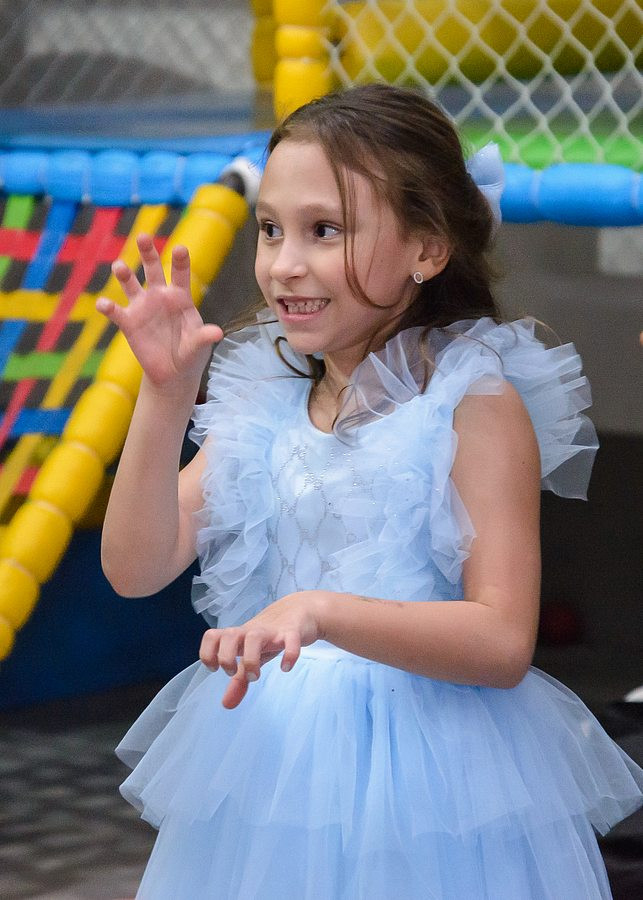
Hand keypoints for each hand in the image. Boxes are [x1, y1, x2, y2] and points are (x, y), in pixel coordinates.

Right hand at [96, 234, 222, 392]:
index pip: (180, 274)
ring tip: (119, 266)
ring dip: (124, 275)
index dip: (180, 261)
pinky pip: (116, 312)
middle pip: (153, 269)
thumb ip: (204, 337)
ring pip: (131, 285)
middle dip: (148, 253)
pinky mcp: (129, 322)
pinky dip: (108, 307)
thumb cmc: (190, 353)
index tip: (180, 249)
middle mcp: (159, 296)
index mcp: (180, 297)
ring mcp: (142, 307)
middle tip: (143, 237)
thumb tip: (217, 333)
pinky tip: (104, 304)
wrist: (173, 372)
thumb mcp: (198, 346)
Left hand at [199, 591, 326, 708]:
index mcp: (238, 636)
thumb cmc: (268, 637)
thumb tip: (226, 705)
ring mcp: (271, 631)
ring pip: (254, 637)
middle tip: (236, 673)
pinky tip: (286, 667)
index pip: (212, 636)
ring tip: (255, 676)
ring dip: (250, 659)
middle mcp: (251, 631)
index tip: (216, 669)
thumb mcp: (251, 656)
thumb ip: (238, 681)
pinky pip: (291, 639)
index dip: (208, 654)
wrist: (296, 611)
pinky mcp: (292, 631)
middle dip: (227, 658)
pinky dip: (289, 654)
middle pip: (229, 635)